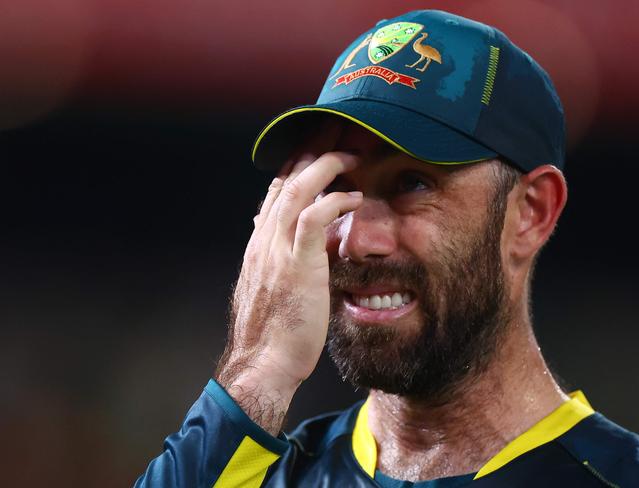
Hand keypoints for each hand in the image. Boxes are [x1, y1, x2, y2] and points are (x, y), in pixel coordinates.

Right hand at [215, 122, 362, 433]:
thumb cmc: (272, 331)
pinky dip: (334, 201)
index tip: (318, 148)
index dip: (297, 165)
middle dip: (311, 150)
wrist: (261, 363)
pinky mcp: (296, 264)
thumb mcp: (270, 288)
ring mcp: (277, 250)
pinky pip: (314, 218)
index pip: (276, 191)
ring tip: (351, 153)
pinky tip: (354, 195)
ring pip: (297, 189)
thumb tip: (286, 245)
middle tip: (336, 130)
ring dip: (326, 166)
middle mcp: (264, 239)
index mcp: (260, 243)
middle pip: (285, 179)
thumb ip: (277, 260)